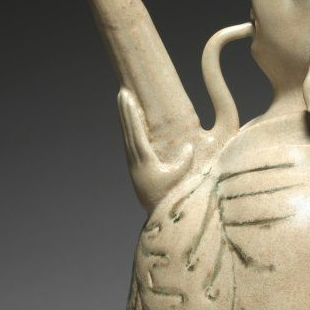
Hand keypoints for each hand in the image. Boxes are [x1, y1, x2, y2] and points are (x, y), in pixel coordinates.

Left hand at [117, 88, 194, 212]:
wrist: (158, 218)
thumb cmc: (171, 199)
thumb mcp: (180, 181)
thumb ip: (183, 163)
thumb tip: (188, 147)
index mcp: (144, 161)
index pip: (136, 132)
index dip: (131, 114)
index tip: (127, 99)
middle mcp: (136, 160)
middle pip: (128, 130)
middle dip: (125, 110)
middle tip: (122, 91)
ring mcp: (135, 162)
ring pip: (128, 135)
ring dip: (126, 117)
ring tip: (124, 100)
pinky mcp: (137, 165)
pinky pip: (132, 141)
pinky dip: (131, 127)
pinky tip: (133, 120)